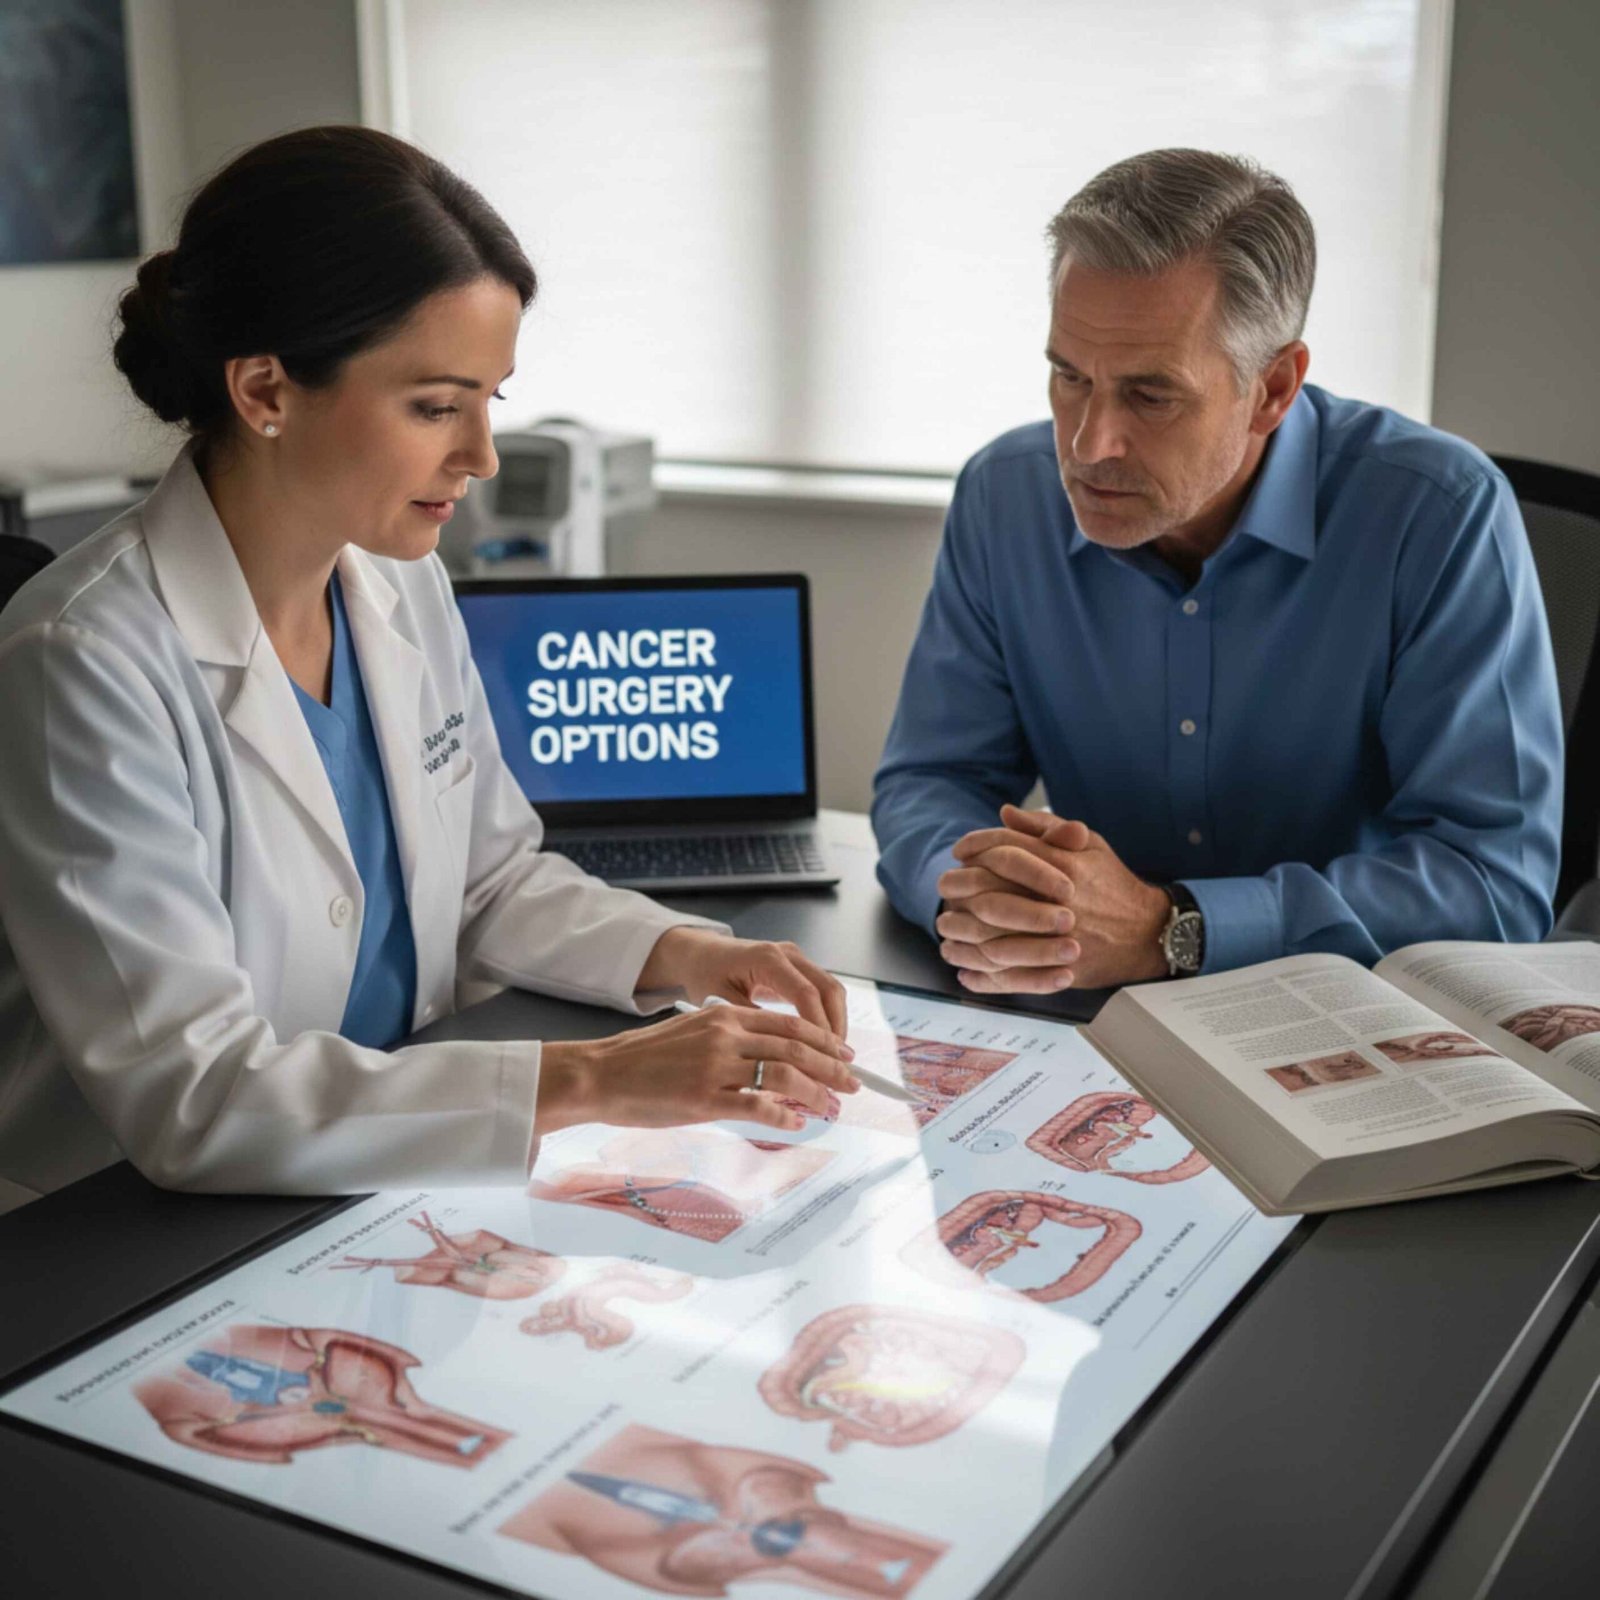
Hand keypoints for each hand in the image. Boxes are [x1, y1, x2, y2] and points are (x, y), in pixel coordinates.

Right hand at [535, 1003, 859, 1135]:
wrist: (599, 1074)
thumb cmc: (641, 1060)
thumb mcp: (691, 1032)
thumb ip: (729, 1038)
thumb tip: (767, 1057)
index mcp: (724, 1016)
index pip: (789, 1025)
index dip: (824, 1040)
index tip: (845, 1054)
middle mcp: (725, 1036)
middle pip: (797, 1049)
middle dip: (832, 1067)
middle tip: (853, 1083)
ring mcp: (715, 1067)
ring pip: (785, 1076)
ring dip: (816, 1093)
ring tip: (832, 1107)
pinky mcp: (703, 1100)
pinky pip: (758, 1107)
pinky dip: (785, 1116)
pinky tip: (796, 1123)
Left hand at [636, 927, 848, 1039]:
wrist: (702, 953)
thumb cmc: (706, 975)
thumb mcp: (720, 1002)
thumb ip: (750, 1025)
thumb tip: (778, 1058)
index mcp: (767, 959)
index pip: (806, 994)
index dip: (819, 1028)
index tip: (824, 1059)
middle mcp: (788, 954)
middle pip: (828, 989)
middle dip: (836, 1028)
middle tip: (837, 1062)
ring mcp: (796, 959)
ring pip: (831, 989)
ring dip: (836, 1023)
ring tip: (834, 1058)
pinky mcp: (799, 967)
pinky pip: (823, 990)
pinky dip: (828, 1016)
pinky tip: (823, 1043)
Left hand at [941, 805, 1169, 990]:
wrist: (1148, 932)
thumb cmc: (1113, 884)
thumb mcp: (1089, 844)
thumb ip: (1046, 828)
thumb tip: (1004, 814)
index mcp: (1063, 864)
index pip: (1005, 849)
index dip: (976, 845)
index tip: (960, 850)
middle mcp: (1057, 899)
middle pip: (990, 888)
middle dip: (961, 884)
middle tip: (948, 883)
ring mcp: (1057, 936)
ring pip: (992, 933)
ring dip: (963, 927)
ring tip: (949, 921)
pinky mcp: (1058, 967)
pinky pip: (1008, 973)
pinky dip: (980, 971)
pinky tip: (964, 964)